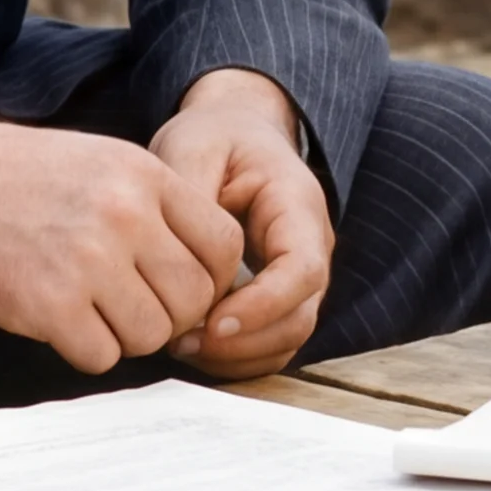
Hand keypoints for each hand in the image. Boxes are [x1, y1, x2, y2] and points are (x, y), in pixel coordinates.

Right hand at [0, 100, 243, 372]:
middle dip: (169, 315)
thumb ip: (156, 206)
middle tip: (131, 307)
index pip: (224, 246)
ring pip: (152, 335)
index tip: (179, 287)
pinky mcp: (49, 306)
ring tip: (91, 311)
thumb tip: (206, 270)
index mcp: (145, 175)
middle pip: (194, 300)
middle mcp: (126, 216)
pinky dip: (85, 350)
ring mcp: (89, 262)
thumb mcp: (100, 160)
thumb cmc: (14, 175)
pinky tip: (59, 322)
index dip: (210, 279)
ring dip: (127, 335)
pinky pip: (101, 357)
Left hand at [149, 69, 334, 378]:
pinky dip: (236, 356)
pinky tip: (192, 344)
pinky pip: (270, 343)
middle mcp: (310, 247)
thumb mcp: (193, 146)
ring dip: (237, 354)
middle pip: (300, 316)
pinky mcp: (278, 297)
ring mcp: (298, 277)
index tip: (213, 322)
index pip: (303, 270)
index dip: (264, 306)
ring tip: (180, 343)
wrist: (234, 134)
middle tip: (182, 340)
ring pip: (287, 338)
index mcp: (297, 205)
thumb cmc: (214, 138)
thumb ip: (189, 196)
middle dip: (244, 340)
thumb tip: (180, 259)